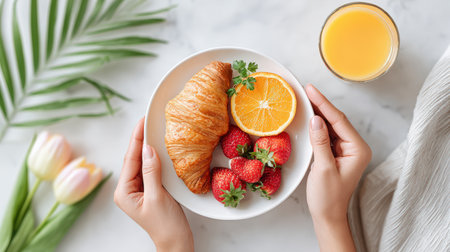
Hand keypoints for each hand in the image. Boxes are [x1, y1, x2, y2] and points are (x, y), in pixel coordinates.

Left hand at [114, 118, 193, 251]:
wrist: (176, 242)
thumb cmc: (166, 225)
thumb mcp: (158, 197)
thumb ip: (151, 171)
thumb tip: (148, 148)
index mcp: (125, 191)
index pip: (130, 159)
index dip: (136, 139)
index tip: (142, 121)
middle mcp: (128, 189)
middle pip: (134, 159)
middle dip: (141, 140)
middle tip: (148, 121)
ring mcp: (139, 189)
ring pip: (142, 162)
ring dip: (148, 147)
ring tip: (153, 129)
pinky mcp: (150, 190)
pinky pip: (151, 169)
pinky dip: (155, 158)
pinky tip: (160, 148)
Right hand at [305, 84, 371, 251]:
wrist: (328, 216)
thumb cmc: (328, 197)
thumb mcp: (323, 168)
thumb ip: (320, 141)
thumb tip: (315, 118)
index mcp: (358, 149)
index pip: (339, 120)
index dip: (323, 104)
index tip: (311, 89)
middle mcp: (354, 147)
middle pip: (336, 120)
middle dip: (321, 105)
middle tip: (306, 90)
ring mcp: (346, 150)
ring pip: (331, 126)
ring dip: (318, 114)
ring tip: (305, 99)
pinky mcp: (336, 154)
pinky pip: (326, 135)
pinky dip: (317, 126)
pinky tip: (308, 117)